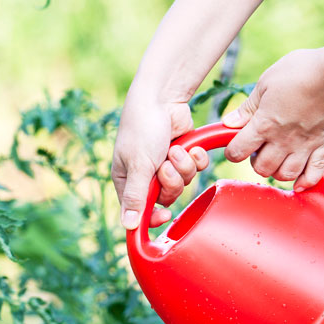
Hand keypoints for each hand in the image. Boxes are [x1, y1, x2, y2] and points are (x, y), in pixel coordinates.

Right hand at [112, 95, 208, 229]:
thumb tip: (128, 226)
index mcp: (127, 182)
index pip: (139, 212)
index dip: (153, 218)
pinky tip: (189, 147)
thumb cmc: (142, 128)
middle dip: (171, 182)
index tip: (164, 217)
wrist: (163, 97)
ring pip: (184, 184)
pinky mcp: (184, 156)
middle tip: (166, 166)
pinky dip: (196, 158)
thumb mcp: (138, 165)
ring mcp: (166, 166)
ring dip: (183, 167)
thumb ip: (135, 197)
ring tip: (176, 149)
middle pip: (166, 198)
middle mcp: (146, 177)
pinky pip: (196, 170)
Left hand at [222, 49, 323, 189]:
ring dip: (277, 171)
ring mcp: (304, 146)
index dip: (233, 151)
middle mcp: (283, 141)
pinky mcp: (322, 145)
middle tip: (261, 148)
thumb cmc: (299, 71)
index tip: (236, 144)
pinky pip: (314, 174)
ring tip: (278, 158)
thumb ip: (247, 107)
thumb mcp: (265, 83)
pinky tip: (299, 182)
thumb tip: (228, 123)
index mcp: (264, 125)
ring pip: (285, 175)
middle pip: (261, 169)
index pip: (237, 152)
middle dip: (256, 162)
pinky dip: (305, 182)